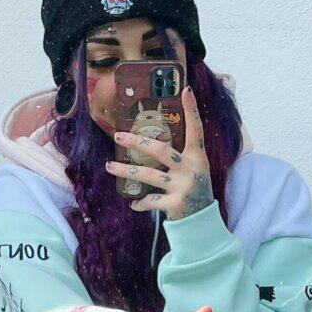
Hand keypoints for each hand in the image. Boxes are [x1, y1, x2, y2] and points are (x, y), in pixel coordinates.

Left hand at [104, 87, 215, 220]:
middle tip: (118, 135)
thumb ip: (181, 157)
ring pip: (148, 175)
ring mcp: (182, 187)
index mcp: (197, 158)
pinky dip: (140, 203)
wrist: (202, 222)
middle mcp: (190, 169)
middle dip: (137, 141)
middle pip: (160, 150)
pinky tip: (133, 203)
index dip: (192, 110)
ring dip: (126, 171)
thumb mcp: (195, 170)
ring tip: (109, 166)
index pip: (196, 129)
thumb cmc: (195, 191)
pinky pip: (150, 201)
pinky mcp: (174, 204)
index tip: (186, 90)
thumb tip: (154, 140)